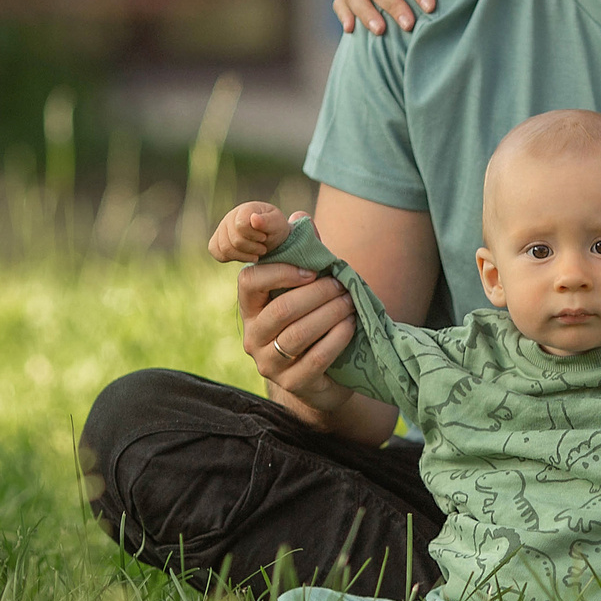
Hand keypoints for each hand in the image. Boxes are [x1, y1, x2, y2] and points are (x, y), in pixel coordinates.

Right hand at [208, 200, 291, 263]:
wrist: (269, 234)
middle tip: (263, 248)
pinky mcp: (216, 241)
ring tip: (256, 253)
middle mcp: (230, 217)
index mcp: (245, 209)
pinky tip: (244, 255)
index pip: (241, 225)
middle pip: (235, 240)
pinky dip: (232, 258)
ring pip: (225, 249)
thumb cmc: (274, 227)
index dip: (254, 236)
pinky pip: (217, 253)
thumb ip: (267, 221)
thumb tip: (254, 218)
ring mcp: (221, 229)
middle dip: (252, 248)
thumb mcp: (277, 223)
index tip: (264, 237)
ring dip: (243, 256)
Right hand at [237, 254, 358, 418]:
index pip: (249, 283)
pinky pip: (316, 358)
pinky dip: (337, 338)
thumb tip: (299, 216)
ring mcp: (270, 364)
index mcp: (251, 309)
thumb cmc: (312, 323)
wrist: (322, 377)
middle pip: (281, 310)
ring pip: (297, 334)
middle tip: (342, 284)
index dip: (279, 272)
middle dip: (317, 294)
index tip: (312, 270)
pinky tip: (351, 325)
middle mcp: (253, 337)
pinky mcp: (293, 383)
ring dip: (329, 313)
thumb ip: (303, 255)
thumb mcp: (306, 289)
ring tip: (350, 302)